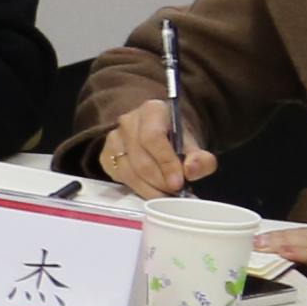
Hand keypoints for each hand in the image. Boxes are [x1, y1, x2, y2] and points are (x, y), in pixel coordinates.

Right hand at [98, 93, 214, 199]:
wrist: (158, 136)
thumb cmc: (176, 140)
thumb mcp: (194, 146)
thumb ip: (201, 159)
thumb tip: (191, 171)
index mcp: (152, 110)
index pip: (153, 137)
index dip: (166, 163)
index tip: (179, 182)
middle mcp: (128, 121)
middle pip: (140, 159)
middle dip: (160, 181)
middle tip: (176, 192)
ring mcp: (113, 138)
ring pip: (129, 172)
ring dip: (150, 189)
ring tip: (167, 195)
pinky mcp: (106, 156)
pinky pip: (121, 178)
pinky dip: (139, 189)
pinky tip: (153, 190)